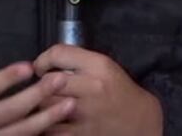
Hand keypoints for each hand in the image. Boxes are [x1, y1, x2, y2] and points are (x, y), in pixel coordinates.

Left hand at [32, 44, 162, 135]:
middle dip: (42, 85)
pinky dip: (47, 125)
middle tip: (43, 89)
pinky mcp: (81, 134)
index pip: (58, 53)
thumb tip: (46, 61)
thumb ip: (79, 60)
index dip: (43, 59)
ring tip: (45, 105)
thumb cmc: (119, 91)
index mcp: (99, 65)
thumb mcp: (106, 67)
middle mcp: (92, 87)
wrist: (140, 122)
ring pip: (46, 105)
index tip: (40, 67)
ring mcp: (86, 113)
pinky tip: (50, 122)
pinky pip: (51, 128)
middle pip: (48, 81)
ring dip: (42, 105)